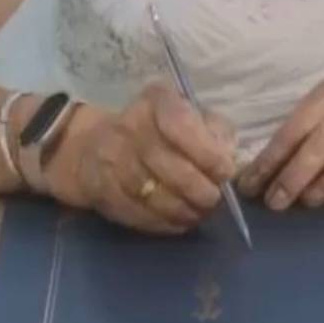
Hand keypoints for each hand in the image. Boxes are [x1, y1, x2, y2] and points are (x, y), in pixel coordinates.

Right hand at [49, 82, 237, 235]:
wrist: (96, 148)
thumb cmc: (159, 131)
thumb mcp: (192, 116)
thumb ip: (215, 131)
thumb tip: (228, 157)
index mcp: (156, 101)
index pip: (180, 124)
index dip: (206, 153)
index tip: (225, 171)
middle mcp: (129, 126)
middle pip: (167, 164)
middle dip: (199, 188)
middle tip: (214, 199)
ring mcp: (111, 159)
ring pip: (152, 194)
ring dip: (183, 209)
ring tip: (201, 213)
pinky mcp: (102, 190)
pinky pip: (137, 213)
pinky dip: (163, 222)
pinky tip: (180, 221)